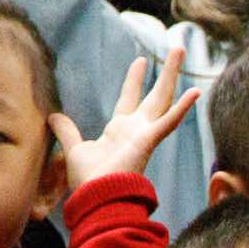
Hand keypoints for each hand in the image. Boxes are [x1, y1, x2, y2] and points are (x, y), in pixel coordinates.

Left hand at [49, 47, 199, 193]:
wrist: (96, 197)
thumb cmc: (89, 179)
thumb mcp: (74, 148)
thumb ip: (67, 131)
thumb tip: (53, 115)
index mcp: (121, 129)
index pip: (131, 98)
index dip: (135, 79)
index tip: (141, 61)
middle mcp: (138, 128)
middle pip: (156, 94)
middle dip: (167, 72)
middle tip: (177, 50)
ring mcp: (146, 133)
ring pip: (164, 98)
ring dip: (174, 75)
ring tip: (181, 52)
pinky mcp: (149, 141)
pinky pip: (169, 122)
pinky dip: (183, 108)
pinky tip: (195, 92)